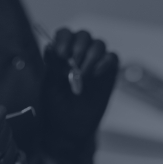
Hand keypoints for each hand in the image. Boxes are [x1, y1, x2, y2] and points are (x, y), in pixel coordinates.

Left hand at [41, 28, 119, 163]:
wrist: (69, 129)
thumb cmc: (56, 108)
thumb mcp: (49, 85)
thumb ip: (51, 65)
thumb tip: (50, 46)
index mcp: (61, 55)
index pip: (65, 34)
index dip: (64, 39)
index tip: (60, 54)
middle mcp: (79, 57)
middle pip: (84, 36)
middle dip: (79, 46)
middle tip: (73, 63)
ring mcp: (96, 66)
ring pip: (99, 45)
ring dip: (91, 56)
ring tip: (84, 75)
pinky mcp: (109, 76)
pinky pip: (113, 58)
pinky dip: (105, 62)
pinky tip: (95, 75)